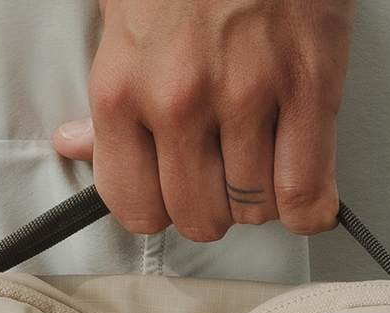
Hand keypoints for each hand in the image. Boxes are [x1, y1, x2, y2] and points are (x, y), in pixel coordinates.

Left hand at [53, 0, 353, 241]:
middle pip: (197, 216)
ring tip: (262, 167)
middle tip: (221, 179)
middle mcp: (179, 100)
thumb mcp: (121, 18)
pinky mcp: (308, 88)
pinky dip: (310, 205)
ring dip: (260, 199)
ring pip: (253, 209)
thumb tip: (79, 143)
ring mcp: (247, 96)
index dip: (158, 209)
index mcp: (125, 85)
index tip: (172, 196)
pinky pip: (307, 191)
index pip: (131, 202)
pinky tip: (304, 188)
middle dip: (212, 208)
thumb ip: (104, 96)